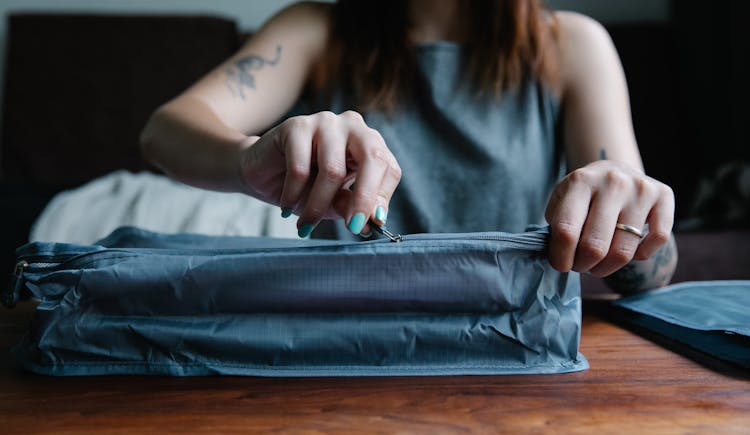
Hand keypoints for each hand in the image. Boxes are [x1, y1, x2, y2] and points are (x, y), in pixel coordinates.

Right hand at [239, 110, 401, 236]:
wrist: (263, 173)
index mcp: (370, 144)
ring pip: (332, 170)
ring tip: (305, 226)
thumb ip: (352, 205)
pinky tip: (287, 208)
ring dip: (317, 205)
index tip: (370, 225)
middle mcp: (353, 126)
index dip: (381, 198)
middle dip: (363, 198)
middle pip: (372, 157)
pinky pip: (300, 168)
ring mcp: (325, 122)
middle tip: (353, 228)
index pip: (389, 168)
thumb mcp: (334, 201)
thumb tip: (370, 222)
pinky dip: (293, 195)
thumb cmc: (305, 187)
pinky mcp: (297, 125)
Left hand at [545, 160, 674, 276]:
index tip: (561, 265)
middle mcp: (612, 181)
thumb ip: (556, 227)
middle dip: (583, 265)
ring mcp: (640, 187)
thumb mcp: (560, 202)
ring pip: (623, 251)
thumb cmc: (583, 195)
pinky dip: (641, 255)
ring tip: (598, 263)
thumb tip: (561, 259)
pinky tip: (629, 249)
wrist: (614, 171)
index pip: (566, 231)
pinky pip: (657, 240)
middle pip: (595, 246)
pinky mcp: (663, 194)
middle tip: (580, 265)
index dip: (561, 257)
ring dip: (607, 267)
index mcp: (580, 181)